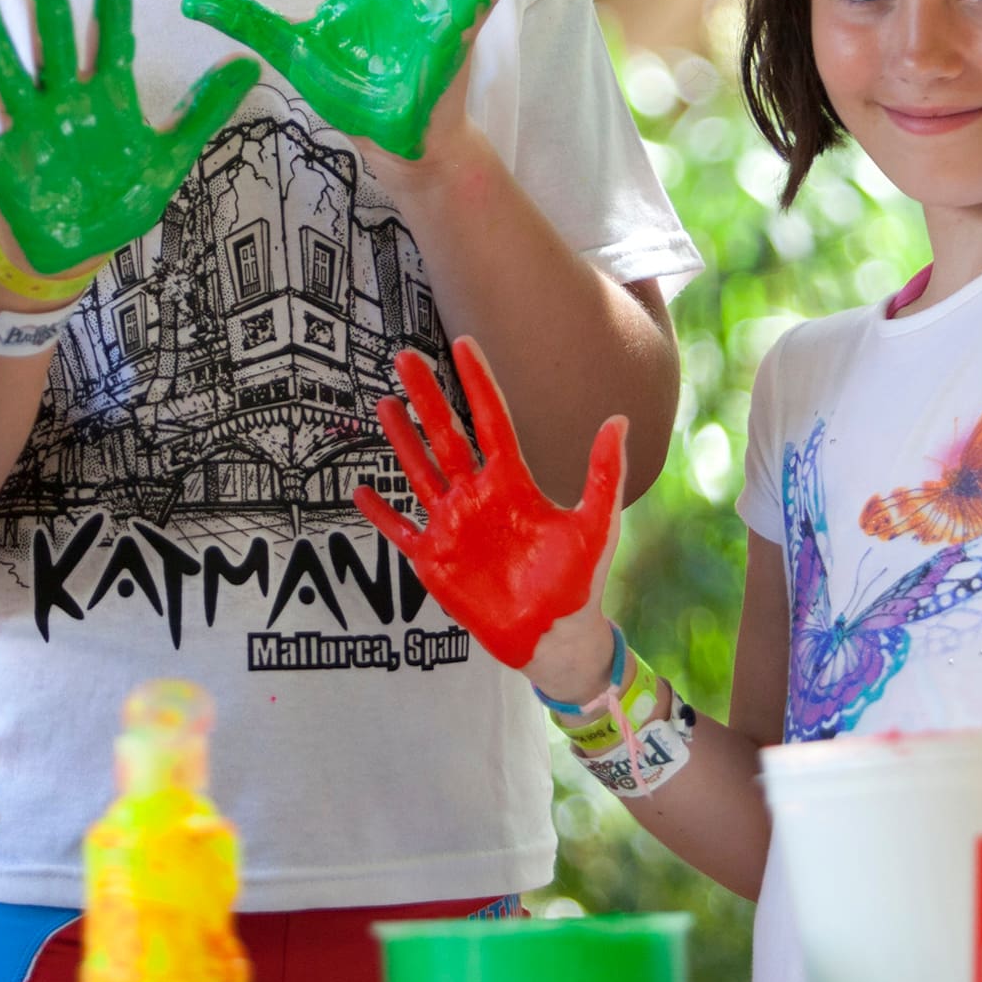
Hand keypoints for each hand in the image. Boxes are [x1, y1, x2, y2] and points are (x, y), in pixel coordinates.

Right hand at [0, 0, 259, 273]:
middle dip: (50, 3)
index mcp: (106, 96)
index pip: (111, 35)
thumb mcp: (170, 156)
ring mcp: (30, 129)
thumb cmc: (119, 197)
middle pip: (56, 43)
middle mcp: (65, 102)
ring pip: (8, 73)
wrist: (78, 250)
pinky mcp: (0, 165)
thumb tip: (249, 63)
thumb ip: (205, 110)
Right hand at [353, 337, 625, 669]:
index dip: (477, 383)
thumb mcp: (595, 523)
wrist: (557, 638)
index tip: (464, 344)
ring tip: (385, 404)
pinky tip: (361, 491)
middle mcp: (477, 495)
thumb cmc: (579, 582)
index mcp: (512, 482)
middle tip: (405, 357)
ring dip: (401, 439)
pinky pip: (400, 531)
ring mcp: (453, 525)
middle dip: (426, 396)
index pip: (490, 420)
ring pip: (419, 472)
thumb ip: (603, 473)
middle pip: (445, 435)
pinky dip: (380, 513)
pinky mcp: (434, 560)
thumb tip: (619, 419)